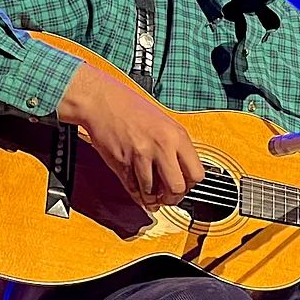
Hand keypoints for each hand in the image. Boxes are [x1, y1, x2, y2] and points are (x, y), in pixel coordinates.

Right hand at [57, 64, 204, 208]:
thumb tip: (181, 174)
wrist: (102, 101)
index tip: (183, 186)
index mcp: (176, 135)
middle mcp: (161, 146)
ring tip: (149, 194)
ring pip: (152, 192)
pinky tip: (138, 191)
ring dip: (150, 197)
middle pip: (177, 188)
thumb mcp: (164, 123)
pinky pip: (133, 188)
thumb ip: (175, 148)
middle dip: (172, 198)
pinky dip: (136, 194)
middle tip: (166, 196)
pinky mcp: (122, 163)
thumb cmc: (131, 109)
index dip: (189, 185)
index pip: (196, 174)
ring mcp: (141, 155)